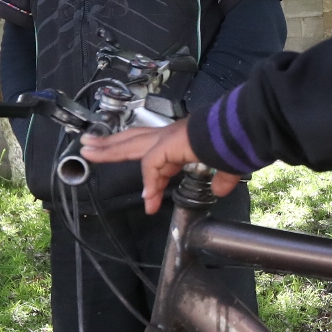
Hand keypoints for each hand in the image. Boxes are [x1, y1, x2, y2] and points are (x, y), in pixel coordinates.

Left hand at [81, 118, 239, 211]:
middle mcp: (171, 135)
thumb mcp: (228, 166)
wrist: (244, 129)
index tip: (149, 202)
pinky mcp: (170, 144)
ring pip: (131, 143)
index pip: (156, 154)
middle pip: (132, 138)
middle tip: (88, 145)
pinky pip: (153, 165)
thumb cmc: (237, 142)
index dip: (151, 180)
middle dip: (110, 143)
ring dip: (109, 149)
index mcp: (182, 139)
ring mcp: (169, 137)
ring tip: (87, 152)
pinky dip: (150, 182)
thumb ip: (222, 178)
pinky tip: (149, 198)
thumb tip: (220, 189)